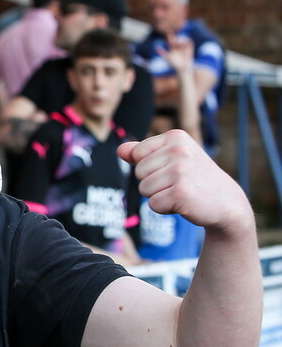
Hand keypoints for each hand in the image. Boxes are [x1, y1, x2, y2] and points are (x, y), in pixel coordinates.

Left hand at [117, 129, 250, 230]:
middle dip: (153, 183)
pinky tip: (183, 203)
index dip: (148, 168)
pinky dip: (165, 208)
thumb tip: (120, 150)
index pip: (137, 154)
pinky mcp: (181, 193)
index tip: (171, 170)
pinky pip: (153, 204)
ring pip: (144, 189)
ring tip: (180, 192)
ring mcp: (181, 171)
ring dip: (159, 196)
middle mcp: (179, 150)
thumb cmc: (194, 178)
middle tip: (178, 184)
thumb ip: (143, 153)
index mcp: (175, 137)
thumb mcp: (172, 159)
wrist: (226, 202)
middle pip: (138, 173)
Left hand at [157, 34, 194, 75]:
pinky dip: (189, 42)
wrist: (182, 69)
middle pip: (176, 40)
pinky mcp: (189, 50)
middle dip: (176, 38)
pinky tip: (188, 41)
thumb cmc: (174, 64)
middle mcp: (178, 48)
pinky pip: (190, 43)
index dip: (170, 37)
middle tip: (174, 38)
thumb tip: (156, 48)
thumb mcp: (168, 58)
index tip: (169, 32)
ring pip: (183, 41)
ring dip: (182, 41)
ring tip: (180, 42)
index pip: (170, 41)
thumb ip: (162, 53)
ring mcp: (183, 48)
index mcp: (172, 49)